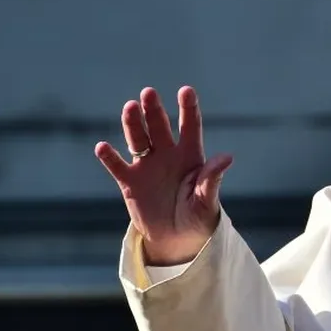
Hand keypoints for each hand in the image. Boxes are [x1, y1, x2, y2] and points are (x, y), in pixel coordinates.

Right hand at [95, 86, 232, 265]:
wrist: (177, 240)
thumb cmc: (198, 218)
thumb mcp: (207, 201)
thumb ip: (212, 178)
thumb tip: (227, 157)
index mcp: (190, 156)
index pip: (189, 126)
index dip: (187, 108)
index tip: (186, 90)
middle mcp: (168, 155)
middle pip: (159, 126)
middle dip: (154, 110)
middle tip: (149, 93)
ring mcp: (147, 166)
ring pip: (138, 139)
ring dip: (133, 124)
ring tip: (130, 108)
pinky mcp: (130, 182)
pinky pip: (117, 166)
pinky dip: (110, 157)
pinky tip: (103, 147)